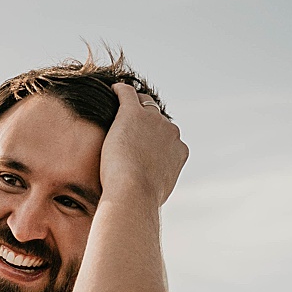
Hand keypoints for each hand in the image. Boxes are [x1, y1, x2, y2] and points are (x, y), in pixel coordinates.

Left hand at [99, 82, 187, 206]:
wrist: (133, 193)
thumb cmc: (140, 201)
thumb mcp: (158, 195)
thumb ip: (158, 185)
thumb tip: (156, 192)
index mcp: (179, 150)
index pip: (167, 137)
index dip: (154, 138)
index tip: (142, 142)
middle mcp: (171, 132)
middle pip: (158, 119)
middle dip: (147, 121)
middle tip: (131, 124)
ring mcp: (153, 121)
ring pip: (144, 103)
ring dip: (135, 103)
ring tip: (120, 104)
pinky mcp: (132, 114)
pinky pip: (127, 94)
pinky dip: (120, 91)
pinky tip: (113, 91)